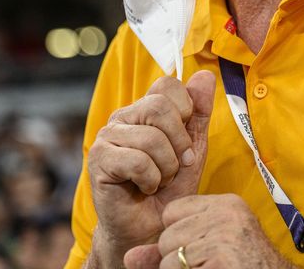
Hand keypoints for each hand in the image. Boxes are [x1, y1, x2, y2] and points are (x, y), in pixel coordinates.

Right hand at [86, 70, 215, 266]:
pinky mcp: (98, 159)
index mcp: (144, 109)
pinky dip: (150, 180)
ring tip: (160, 180)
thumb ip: (199, 113)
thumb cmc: (171, 189)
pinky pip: (137, 161)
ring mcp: (107, 136)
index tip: (185, 141)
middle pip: (160, 108)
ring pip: (151, 138)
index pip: (167, 86)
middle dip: (179, 144)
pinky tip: (145, 188)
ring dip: (166, 167)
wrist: (152, 228)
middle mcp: (123, 117)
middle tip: (177, 166)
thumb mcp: (193, 148)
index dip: (185, 112)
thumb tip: (204, 75)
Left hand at [123, 194, 292, 268]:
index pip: (173, 211)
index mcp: (226, 204)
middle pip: (168, 234)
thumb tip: (129, 257)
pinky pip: (176, 268)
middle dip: (177, 257)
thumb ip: (167, 251)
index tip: (199, 248)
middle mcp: (226, 213)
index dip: (177, 235)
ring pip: (169, 255)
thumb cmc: (241, 265)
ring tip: (208, 268)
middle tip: (205, 264)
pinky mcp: (221, 256)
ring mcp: (224, 234)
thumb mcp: (207, 249)